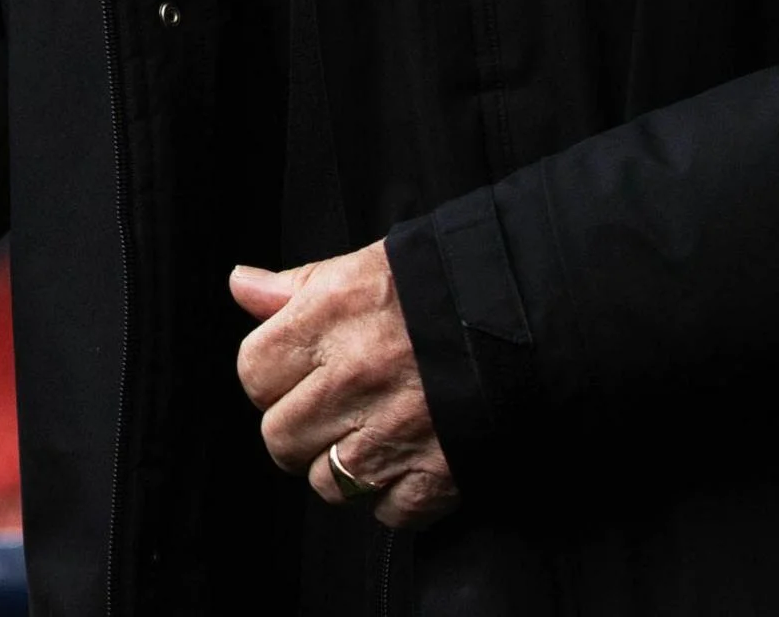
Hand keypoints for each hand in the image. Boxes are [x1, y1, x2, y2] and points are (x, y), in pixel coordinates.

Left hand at [232, 244, 460, 528]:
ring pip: (326, 483)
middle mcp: (355, 378)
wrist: (536, 318)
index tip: (297, 374)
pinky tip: (410, 457)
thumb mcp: (366, 266)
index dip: (271, 376)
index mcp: (331, 320)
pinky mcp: (436, 475)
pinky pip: (386, 511)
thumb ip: (297, 285)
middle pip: (281, 437)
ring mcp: (394, 433)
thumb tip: (242, 288)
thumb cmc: (445, 289)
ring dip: (343, 467)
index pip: (254, 373)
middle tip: (333, 410)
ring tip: (372, 435)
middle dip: (299, 429)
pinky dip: (394, 495)